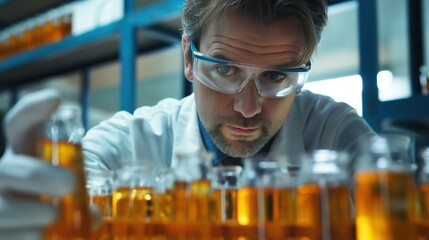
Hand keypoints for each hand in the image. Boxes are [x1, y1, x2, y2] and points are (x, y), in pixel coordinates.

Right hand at [0, 89, 73, 238]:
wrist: (23, 227)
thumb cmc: (47, 203)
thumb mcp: (61, 190)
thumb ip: (77, 195)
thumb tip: (94, 216)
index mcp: (22, 158)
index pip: (18, 126)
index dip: (31, 110)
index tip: (55, 99)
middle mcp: (3, 177)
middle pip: (8, 168)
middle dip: (37, 175)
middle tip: (69, 185)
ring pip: (2, 208)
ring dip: (32, 212)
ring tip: (54, 216)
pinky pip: (4, 235)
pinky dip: (25, 236)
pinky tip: (40, 236)